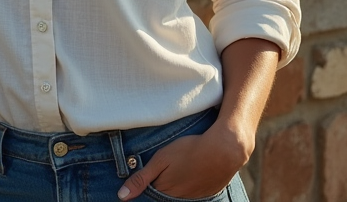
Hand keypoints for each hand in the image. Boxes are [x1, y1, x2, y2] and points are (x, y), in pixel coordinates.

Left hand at [116, 123, 249, 200]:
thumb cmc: (190, 150)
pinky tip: (192, 172)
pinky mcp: (207, 193)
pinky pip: (193, 193)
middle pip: (164, 195)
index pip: (149, 193)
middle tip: (169, 168)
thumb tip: (122, 196)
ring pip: (178, 195)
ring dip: (176, 185)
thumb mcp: (161, 159)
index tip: (147, 178)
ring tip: (181, 168)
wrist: (224, 150)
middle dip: (161, 185)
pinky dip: (190, 185)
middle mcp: (179, 198)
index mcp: (165, 191)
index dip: (146, 184)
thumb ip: (141, 178)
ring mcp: (195, 197)